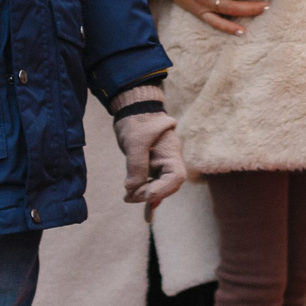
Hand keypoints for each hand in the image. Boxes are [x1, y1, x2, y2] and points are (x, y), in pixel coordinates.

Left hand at [111, 87, 186, 205]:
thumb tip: (132, 191)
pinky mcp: (152, 165)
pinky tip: (132, 196)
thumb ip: (136, 167)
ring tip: (129, 197)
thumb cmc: (137, 122)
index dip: (162, 190)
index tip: (144, 193)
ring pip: (159, 185)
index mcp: (172, 152)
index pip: (176, 178)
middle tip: (130, 196)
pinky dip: (143, 190)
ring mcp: (162, 163)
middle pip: (169, 185)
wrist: (133, 109)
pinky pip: (152, 182)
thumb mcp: (135, 142)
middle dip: (151, 194)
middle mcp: (170, 160)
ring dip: (145, 194)